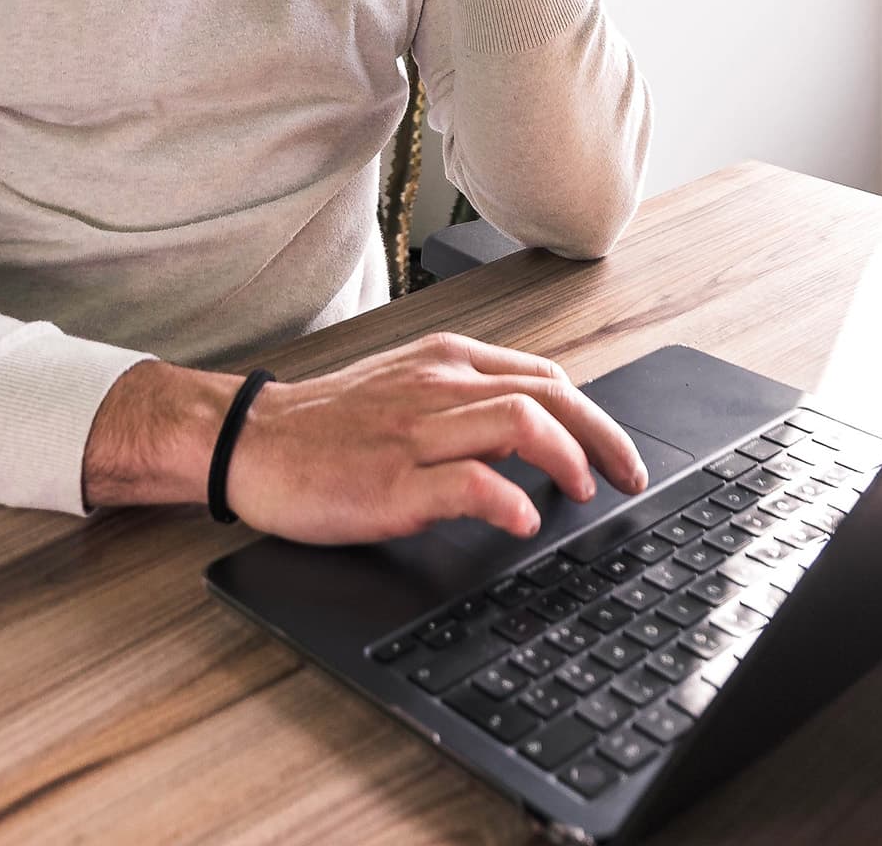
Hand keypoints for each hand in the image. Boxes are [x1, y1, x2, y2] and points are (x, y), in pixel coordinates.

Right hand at [229, 331, 647, 545]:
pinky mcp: (393, 480)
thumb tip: (534, 431)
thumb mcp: (407, 387)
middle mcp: (440, 385)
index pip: (546, 376)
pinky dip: (509, 500)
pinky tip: (524, 521)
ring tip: (584, 494)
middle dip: (603, 438)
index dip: (594, 416)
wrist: (253, 439)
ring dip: (569, 460)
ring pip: (521, 424)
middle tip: (628, 478)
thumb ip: (467, 398)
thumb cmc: (329, 423)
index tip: (617, 454)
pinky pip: (467, 482)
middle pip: (550, 396)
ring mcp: (416, 431)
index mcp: (448, 360)